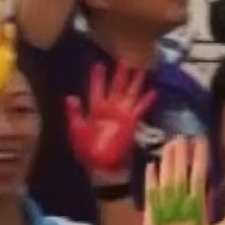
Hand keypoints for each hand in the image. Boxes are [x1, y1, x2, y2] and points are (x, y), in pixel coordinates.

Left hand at [65, 61, 157, 176]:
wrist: (102, 165)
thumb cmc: (87, 148)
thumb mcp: (76, 129)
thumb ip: (75, 112)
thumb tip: (70, 96)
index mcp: (95, 108)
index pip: (96, 88)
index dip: (97, 77)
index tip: (99, 63)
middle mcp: (110, 107)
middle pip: (116, 87)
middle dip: (120, 74)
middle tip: (125, 59)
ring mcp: (122, 113)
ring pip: (129, 93)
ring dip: (135, 82)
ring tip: (141, 69)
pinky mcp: (132, 121)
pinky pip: (140, 108)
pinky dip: (147, 101)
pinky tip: (154, 91)